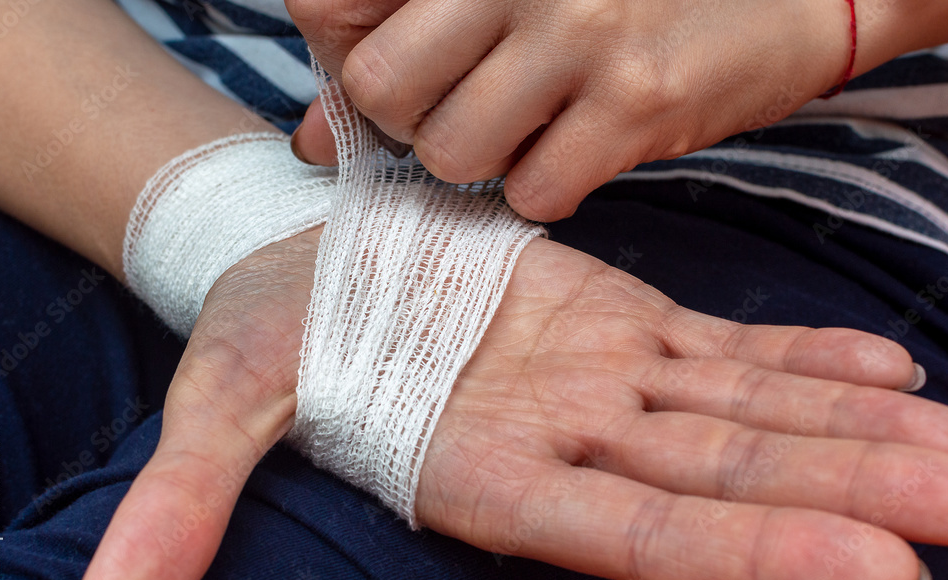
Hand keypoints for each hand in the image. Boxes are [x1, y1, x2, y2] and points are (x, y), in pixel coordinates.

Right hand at [70, 232, 947, 579]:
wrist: (312, 264)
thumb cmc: (270, 332)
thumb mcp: (220, 398)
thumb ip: (191, 496)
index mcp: (485, 470)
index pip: (637, 529)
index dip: (750, 553)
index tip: (879, 570)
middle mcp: (567, 438)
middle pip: (729, 480)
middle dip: (858, 499)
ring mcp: (605, 381)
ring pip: (750, 416)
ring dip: (861, 434)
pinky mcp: (618, 324)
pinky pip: (726, 350)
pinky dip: (808, 358)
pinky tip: (889, 367)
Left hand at [287, 0, 881, 219]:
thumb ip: (406, 41)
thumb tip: (310, 134)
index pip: (326, 4)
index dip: (341, 55)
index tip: (385, 68)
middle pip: (378, 88)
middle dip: (402, 120)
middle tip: (456, 107)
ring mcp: (578, 34)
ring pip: (449, 152)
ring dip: (477, 159)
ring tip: (524, 127)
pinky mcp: (637, 103)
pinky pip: (533, 192)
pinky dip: (544, 186)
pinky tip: (575, 150)